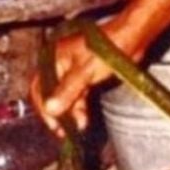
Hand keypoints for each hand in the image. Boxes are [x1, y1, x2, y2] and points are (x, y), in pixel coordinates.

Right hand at [30, 17, 146, 136]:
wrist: (130, 38)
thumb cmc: (108, 48)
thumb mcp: (86, 72)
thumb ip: (68, 91)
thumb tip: (51, 109)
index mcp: (53, 58)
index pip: (39, 88)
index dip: (44, 108)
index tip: (53, 125)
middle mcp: (59, 64)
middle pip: (50, 95)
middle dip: (58, 113)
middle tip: (64, 131)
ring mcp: (71, 71)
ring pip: (64, 97)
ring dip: (70, 113)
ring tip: (78, 125)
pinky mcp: (83, 76)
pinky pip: (75, 96)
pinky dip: (78, 107)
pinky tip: (83, 118)